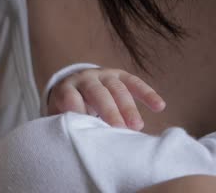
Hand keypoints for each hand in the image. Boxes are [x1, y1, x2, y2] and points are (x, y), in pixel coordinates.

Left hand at [47, 68, 165, 129]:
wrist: (76, 85)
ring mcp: (103, 75)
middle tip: (119, 130)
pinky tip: (159, 106)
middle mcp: (84, 79)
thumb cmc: (69, 108)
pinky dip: (147, 94)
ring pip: (117, 88)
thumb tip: (71, 146)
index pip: (70, 97)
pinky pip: (134, 82)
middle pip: (97, 92)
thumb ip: (65, 126)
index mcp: (66, 89)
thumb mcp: (61, 115)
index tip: (85, 125)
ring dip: (128, 107)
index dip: (78, 109)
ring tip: (137, 127)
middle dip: (109, 111)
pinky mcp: (119, 74)